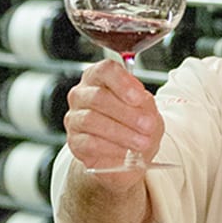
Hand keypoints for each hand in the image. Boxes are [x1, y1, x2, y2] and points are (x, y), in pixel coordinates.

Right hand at [64, 59, 164, 184]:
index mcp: (100, 78)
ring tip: (141, 142)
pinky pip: (89, 143)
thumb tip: (141, 104)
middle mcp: (83, 94)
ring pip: (92, 120)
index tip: (139, 98)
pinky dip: (111, 148)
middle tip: (147, 125)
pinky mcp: (74, 141)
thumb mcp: (147, 109)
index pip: (106, 70)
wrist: (130, 152)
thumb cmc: (137, 123)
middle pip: (98, 97)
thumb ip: (144, 103)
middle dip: (127, 113)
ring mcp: (75, 117)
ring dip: (122, 133)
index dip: (123, 83)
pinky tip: (125, 152)